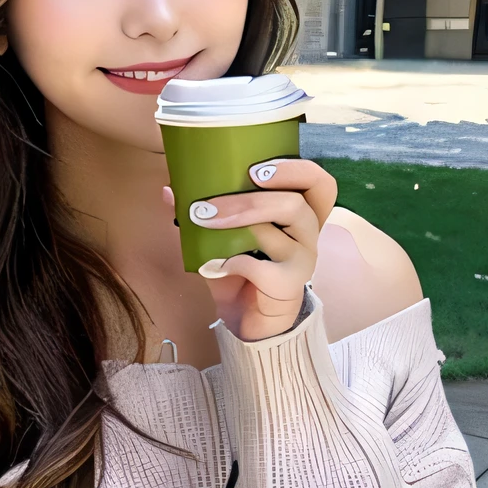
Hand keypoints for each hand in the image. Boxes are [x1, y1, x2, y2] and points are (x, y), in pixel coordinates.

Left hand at [165, 158, 336, 341]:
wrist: (250, 319)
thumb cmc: (242, 269)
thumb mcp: (222, 236)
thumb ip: (204, 212)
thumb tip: (169, 190)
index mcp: (300, 213)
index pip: (318, 183)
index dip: (295, 170)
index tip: (256, 168)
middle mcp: (308, 233)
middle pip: (296, 203)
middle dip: (252, 198)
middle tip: (213, 200)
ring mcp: (303, 260)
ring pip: (283, 232)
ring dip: (240, 219)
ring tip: (204, 219)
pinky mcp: (290, 286)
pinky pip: (265, 269)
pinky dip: (235, 263)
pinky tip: (213, 265)